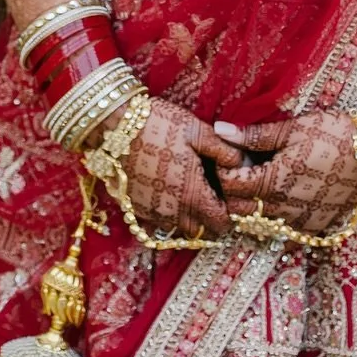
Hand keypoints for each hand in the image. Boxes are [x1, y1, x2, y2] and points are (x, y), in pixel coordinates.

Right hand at [120, 100, 242, 242]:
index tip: (228, 196)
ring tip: (191, 191)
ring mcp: (152, 213)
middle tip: (213, 196)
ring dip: (190, 218)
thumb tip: (242, 164)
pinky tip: (169, 190)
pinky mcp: (136, 208)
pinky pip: (160, 222)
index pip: (220, 225)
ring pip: (180, 228)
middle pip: (201, 232)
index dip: (229, 214)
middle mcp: (173, 213)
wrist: (114, 125)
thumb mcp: (197, 131)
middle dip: (211, 220)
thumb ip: (223, 150)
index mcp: (192, 195)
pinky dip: (169, 213)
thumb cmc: (160, 124)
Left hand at [216, 112, 356, 237]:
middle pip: (239, 212)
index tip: (230, 156)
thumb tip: (220, 130)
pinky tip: (279, 201)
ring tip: (259, 185)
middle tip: (241, 171)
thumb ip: (253, 136)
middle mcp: (282, 210)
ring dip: (252, 209)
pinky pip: (282, 234)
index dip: (224, 170)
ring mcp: (299, 224)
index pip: (230, 186)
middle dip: (233, 193)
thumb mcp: (291, 130)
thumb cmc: (331, 134)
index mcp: (272, 183)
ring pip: (259, 226)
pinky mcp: (314, 229)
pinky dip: (273, 221)